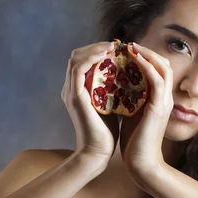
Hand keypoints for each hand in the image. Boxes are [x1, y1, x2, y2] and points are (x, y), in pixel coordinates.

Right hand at [61, 41, 119, 164]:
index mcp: (78, 90)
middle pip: (77, 55)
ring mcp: (71, 92)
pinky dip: (91, 58)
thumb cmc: (107, 133)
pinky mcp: (75, 97)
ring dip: (95, 48)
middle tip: (116, 44)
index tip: (117, 49)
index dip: (97, 50)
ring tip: (113, 46)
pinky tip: (107, 55)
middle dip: (96, 46)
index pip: (83, 61)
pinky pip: (78, 69)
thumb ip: (112, 90)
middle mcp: (71, 89)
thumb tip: (127, 76)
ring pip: (76, 58)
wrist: (98, 153)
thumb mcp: (111, 105)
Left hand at [120, 42, 173, 176]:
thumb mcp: (131, 113)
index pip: (157, 69)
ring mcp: (165, 102)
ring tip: (131, 47)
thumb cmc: (134, 141)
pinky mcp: (159, 108)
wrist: (141, 163)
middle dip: (146, 51)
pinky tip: (135, 59)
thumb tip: (115, 85)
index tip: (127, 50)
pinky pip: (157, 80)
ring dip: (147, 54)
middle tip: (128, 44)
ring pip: (163, 67)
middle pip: (163, 63)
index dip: (145, 56)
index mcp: (159, 98)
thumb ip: (129, 98)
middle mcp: (165, 97)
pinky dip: (147, 66)